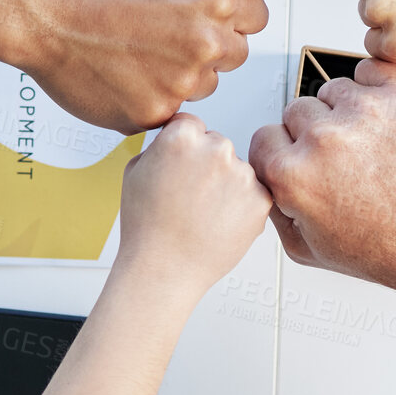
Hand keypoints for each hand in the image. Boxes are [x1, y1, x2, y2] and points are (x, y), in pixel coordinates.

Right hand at [0, 0, 267, 132]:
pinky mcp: (153, 113)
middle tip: (168, 36)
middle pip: (235, 55)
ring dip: (182, 75)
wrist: (44, 13)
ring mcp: (181, 83)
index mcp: (215, 0)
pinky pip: (169, 110)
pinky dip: (150, 97)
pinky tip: (124, 74)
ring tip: (139, 53)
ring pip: (205, 86)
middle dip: (211, 47)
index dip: (234, 16)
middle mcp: (205, 43)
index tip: (213, 18)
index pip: (257, 18)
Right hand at [116, 114, 272, 300]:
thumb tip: (175, 136)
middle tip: (191, 196)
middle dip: (208, 165)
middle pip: (218, 145)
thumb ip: (160, 146)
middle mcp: (216, 149)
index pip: (192, 125)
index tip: (182, 166)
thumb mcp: (135, 171)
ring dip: (227, 185)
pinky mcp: (261, 199)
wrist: (164, 269)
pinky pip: (254, 192)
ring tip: (203, 213)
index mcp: (183, 137)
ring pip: (237, 170)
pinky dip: (242, 205)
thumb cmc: (147, 227)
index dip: (185, 148)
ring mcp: (242, 174)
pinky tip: (219, 221)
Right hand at [249, 59, 395, 338]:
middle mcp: (325, 138)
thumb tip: (269, 184)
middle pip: (297, 110)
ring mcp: (366, 112)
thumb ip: (277, 211)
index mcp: (294, 174)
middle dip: (313, 133)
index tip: (296, 156)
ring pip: (334, 89)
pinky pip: (372, 69)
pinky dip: (375, 87)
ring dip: (344, 111)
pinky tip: (382, 115)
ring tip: (368, 142)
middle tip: (340, 158)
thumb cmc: (393, 251)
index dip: (282, 151)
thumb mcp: (310, 251)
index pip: (264, 138)